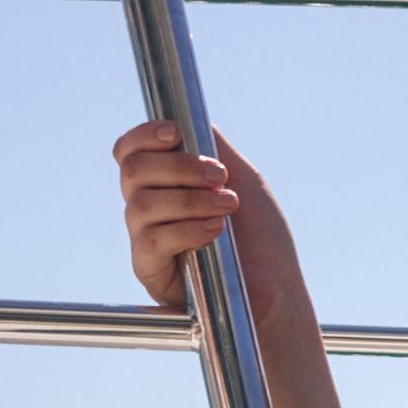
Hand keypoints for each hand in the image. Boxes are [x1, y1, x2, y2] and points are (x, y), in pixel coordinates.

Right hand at [112, 120, 250, 308]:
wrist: (277, 290)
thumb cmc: (263, 239)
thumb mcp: (245, 179)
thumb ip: (213, 147)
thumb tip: (185, 117)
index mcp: (166, 185)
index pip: (130, 152)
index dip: (145, 136)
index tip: (178, 133)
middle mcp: (148, 209)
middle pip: (132, 170)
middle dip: (180, 166)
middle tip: (220, 177)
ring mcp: (145, 240)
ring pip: (141, 203)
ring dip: (191, 199)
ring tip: (227, 208)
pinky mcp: (149, 271)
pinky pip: (150, 239)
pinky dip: (186, 229)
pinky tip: (215, 232)